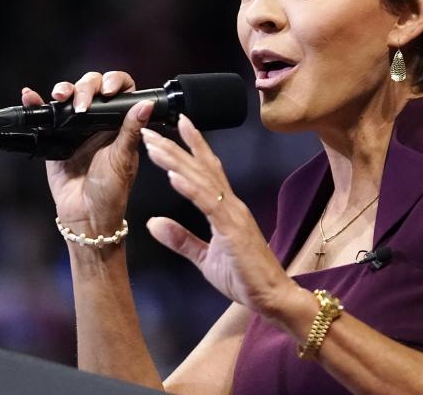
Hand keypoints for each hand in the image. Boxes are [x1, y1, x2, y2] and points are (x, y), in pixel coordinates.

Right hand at [22, 71, 152, 234]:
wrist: (86, 215)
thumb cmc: (111, 190)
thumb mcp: (123, 159)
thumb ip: (131, 130)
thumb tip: (146, 104)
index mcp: (120, 122)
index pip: (121, 89)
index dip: (115, 82)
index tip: (108, 91)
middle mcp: (98, 120)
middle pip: (92, 87)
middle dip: (86, 87)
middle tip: (83, 105)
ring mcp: (75, 127)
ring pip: (69, 96)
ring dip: (63, 89)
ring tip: (60, 96)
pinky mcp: (54, 137)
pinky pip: (44, 115)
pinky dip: (35, 102)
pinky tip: (30, 95)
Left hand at [141, 115, 298, 316]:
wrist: (272, 297)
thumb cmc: (245, 277)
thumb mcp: (205, 259)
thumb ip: (181, 239)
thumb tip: (152, 222)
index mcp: (226, 209)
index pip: (207, 171)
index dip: (192, 147)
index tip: (176, 125)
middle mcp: (231, 205)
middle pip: (201, 169)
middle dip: (175, 148)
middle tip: (150, 132)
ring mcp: (234, 215)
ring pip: (202, 180)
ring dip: (177, 162)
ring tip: (156, 147)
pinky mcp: (233, 230)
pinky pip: (209, 204)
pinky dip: (191, 188)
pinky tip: (174, 176)